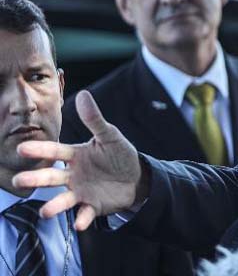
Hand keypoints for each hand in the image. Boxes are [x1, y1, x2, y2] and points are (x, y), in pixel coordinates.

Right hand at [11, 91, 144, 230]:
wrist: (137, 178)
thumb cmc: (119, 155)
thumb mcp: (110, 136)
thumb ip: (95, 119)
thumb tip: (83, 95)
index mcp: (75, 155)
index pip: (54, 152)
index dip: (39, 150)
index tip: (22, 148)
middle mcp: (72, 175)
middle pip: (51, 177)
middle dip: (35, 179)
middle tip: (18, 180)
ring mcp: (81, 191)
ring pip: (62, 199)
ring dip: (54, 206)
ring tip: (45, 211)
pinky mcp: (92, 206)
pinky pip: (85, 213)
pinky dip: (82, 218)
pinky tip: (79, 223)